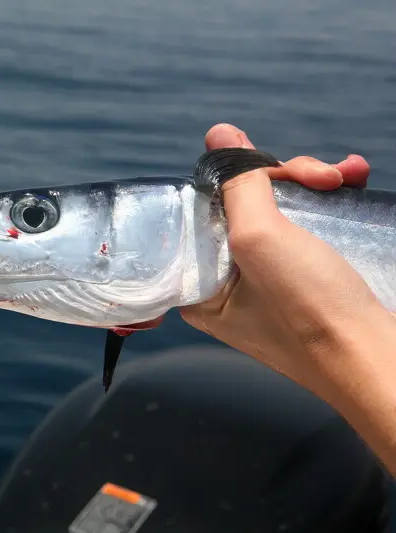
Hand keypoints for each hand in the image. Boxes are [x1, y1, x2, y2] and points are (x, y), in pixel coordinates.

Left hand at [180, 124, 389, 392]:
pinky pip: (312, 226)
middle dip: (281, 180)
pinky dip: (332, 199)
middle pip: (242, 207)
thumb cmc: (312, 311)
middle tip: (315, 176)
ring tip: (342, 177)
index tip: (257, 168)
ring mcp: (273, 283)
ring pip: (282, 211)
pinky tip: (355, 179)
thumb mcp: (259, 239)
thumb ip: (237, 185)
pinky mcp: (312, 278)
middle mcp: (230, 287)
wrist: (381, 358)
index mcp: (201, 288)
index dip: (228, 183)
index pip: (199, 215)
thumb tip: (219, 135)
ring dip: (311, 183)